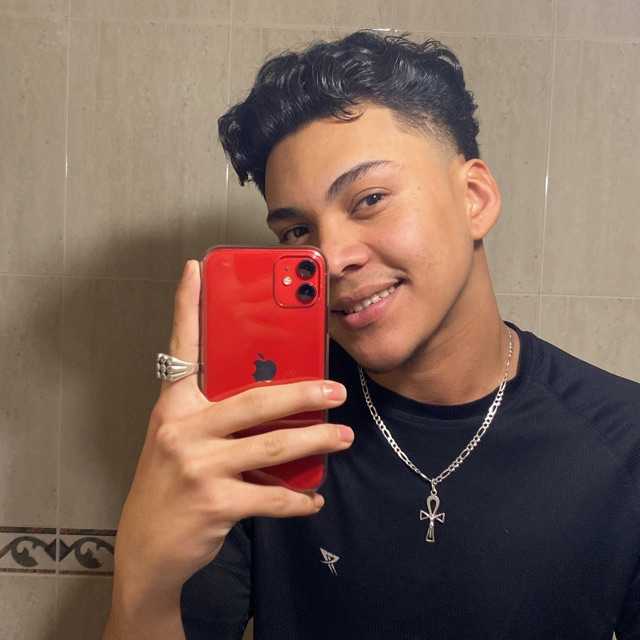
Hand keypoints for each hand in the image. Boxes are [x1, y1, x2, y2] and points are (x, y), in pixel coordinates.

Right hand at [111, 260, 352, 605]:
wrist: (146, 547)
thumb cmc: (170, 484)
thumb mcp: (181, 440)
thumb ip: (213, 415)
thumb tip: (269, 397)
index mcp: (174, 407)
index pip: (181, 348)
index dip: (187, 306)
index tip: (195, 268)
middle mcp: (182, 430)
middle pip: (252, 400)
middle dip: (301, 391)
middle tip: (335, 389)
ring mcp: (198, 467)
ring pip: (272, 444)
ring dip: (316, 440)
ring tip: (343, 436)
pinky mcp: (215, 503)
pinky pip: (272, 497)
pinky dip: (298, 499)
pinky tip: (314, 499)